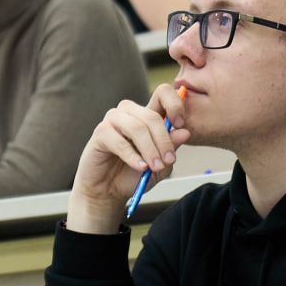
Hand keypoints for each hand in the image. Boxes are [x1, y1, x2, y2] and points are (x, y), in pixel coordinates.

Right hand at [66, 84, 190, 233]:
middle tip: (169, 160)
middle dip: (164, 141)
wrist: (108, 191)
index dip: (175, 105)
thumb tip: (185, 132)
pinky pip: (120, 142)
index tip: (181, 125)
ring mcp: (113, 120)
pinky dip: (133, 156)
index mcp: (146, 114)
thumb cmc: (133, 175)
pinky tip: (140, 167)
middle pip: (152, 116)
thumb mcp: (160, 164)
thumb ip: (171, 148)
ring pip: (137, 127)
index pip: (162, 93)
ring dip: (150, 149)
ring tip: (155, 167)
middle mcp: (129, 112)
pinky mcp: (100, 133)